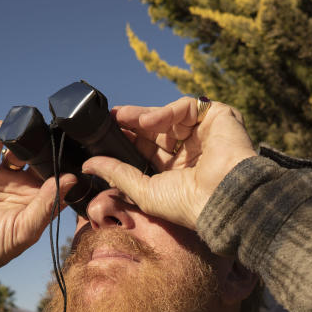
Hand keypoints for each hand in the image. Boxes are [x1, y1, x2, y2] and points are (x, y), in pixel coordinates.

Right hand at [0, 122, 76, 276]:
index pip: (57, 179)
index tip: (77, 155)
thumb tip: (70, 180)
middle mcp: (22, 185)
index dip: (66, 167)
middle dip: (46, 147)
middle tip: (54, 133)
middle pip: (39, 160)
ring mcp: (2, 175)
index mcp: (38, 201)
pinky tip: (1, 127)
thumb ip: (47, 204)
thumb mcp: (26, 229)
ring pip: (17, 150)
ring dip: (23, 139)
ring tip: (29, 129)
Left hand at [80, 97, 256, 229]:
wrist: (223, 198)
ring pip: (170, 117)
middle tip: (109, 120)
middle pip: (157, 130)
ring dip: (143, 117)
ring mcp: (205, 133)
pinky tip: (146, 121)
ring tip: (121, 119)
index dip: (128, 140)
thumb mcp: (144, 191)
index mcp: (178, 171)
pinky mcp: (217, 117)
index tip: (105, 134)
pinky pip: (187, 107)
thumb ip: (117, 174)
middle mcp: (192, 151)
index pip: (149, 149)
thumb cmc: (188, 204)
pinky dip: (165, 112)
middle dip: (132, 124)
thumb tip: (88, 165)